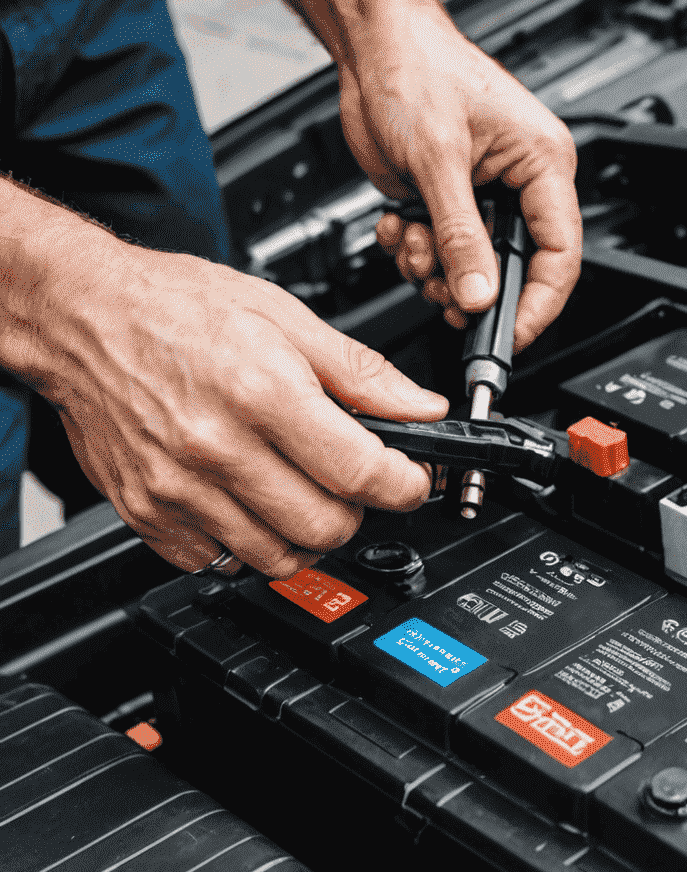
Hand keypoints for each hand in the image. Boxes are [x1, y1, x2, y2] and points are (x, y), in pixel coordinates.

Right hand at [31, 227, 447, 577]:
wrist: (77, 316)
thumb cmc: (173, 308)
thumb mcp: (283, 316)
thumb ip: (363, 374)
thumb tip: (424, 410)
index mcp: (262, 392)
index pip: (363, 473)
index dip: (405, 485)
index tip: (411, 481)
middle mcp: (218, 447)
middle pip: (328, 526)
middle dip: (357, 511)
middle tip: (347, 482)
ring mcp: (179, 488)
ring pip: (280, 557)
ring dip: (305, 534)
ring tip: (297, 490)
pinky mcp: (148, 514)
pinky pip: (221, 562)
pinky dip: (247, 544)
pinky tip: (247, 504)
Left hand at [348, 7, 580, 345]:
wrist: (368, 42)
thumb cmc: (416, 66)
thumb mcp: (438, 158)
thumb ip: (460, 236)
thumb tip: (481, 294)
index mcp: (543, 164)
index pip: (559, 253)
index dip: (537, 302)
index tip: (510, 333)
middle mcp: (519, 185)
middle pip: (512, 269)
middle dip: (471, 287)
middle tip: (443, 294)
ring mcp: (481, 198)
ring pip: (471, 270)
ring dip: (433, 270)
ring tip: (410, 242)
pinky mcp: (446, 204)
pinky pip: (438, 255)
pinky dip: (411, 252)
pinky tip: (397, 224)